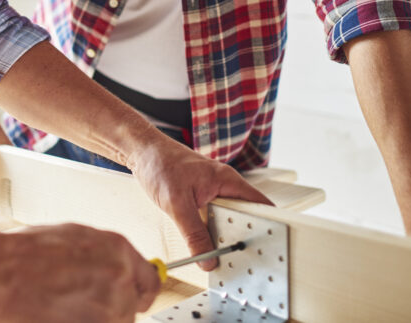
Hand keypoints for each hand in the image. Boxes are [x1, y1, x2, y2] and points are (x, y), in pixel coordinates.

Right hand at [0, 223, 160, 322]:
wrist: (0, 272)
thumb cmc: (25, 252)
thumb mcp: (74, 238)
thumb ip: (103, 255)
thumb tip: (116, 268)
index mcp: (118, 250)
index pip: (150, 282)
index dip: (139, 294)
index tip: (133, 301)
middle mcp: (120, 277)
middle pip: (129, 308)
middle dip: (109, 310)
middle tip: (80, 305)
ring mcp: (109, 308)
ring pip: (113, 322)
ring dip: (93, 319)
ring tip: (62, 308)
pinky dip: (80, 322)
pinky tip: (59, 314)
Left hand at [128, 139, 273, 268]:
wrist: (141, 150)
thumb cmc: (159, 164)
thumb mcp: (176, 203)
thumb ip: (193, 233)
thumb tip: (207, 260)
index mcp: (227, 180)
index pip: (260, 204)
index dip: (268, 226)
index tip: (267, 248)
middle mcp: (224, 184)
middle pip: (246, 215)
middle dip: (244, 237)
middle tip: (242, 259)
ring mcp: (213, 190)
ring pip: (228, 218)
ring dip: (226, 235)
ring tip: (224, 255)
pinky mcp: (202, 196)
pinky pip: (214, 217)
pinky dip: (212, 231)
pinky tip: (207, 244)